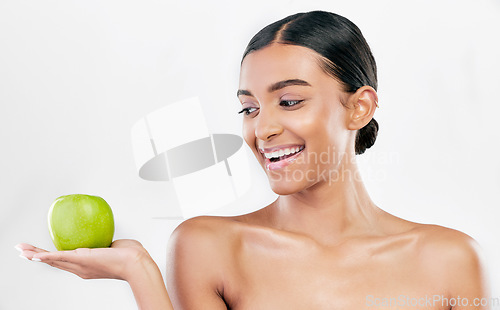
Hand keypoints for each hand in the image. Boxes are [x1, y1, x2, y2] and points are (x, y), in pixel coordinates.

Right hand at [15, 239, 150, 281]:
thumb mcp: (116, 247)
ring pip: (53, 260)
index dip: (53, 258)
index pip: (67, 262)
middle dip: (38, 257)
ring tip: (22, 251)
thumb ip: (109, 245)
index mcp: (88, 266)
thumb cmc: (132, 256)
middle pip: (55, 262)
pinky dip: (45, 256)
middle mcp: (81, 269)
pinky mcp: (81, 259)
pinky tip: (33, 255)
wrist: (136, 263)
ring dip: (36, 255)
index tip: (43, 254)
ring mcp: (80, 265)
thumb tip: (109, 240)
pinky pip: (59, 257)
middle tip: (23, 252)